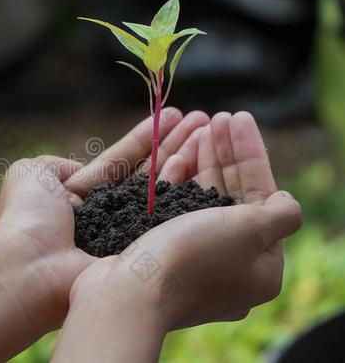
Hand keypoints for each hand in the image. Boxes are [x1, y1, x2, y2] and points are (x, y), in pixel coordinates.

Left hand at [0, 108, 210, 330]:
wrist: (30, 265)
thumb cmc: (28, 215)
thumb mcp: (31, 174)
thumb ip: (55, 164)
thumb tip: (78, 168)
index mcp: (82, 195)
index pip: (121, 162)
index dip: (147, 139)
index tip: (174, 115)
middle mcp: (109, 214)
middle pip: (147, 173)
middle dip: (174, 144)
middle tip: (204, 119)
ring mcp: (128, 232)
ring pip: (162, 190)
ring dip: (185, 157)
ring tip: (210, 129)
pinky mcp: (142, 248)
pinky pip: (165, 212)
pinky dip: (182, 186)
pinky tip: (203, 160)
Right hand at [67, 112, 301, 331]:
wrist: (126, 293)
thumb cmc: (190, 258)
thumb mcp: (252, 231)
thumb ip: (281, 212)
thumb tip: (284, 202)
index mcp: (258, 266)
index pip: (261, 197)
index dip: (250, 154)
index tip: (237, 118)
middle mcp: (227, 265)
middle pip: (231, 196)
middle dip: (224, 153)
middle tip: (216, 118)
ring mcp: (192, 261)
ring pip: (201, 201)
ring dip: (200, 162)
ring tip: (195, 128)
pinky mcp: (161, 255)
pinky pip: (174, 212)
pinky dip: (175, 183)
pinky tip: (173, 157)